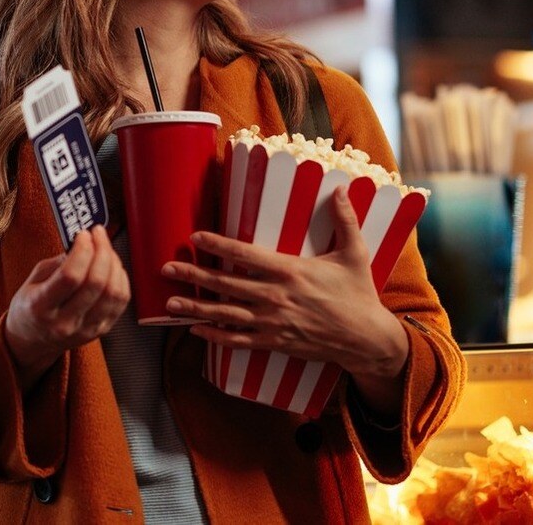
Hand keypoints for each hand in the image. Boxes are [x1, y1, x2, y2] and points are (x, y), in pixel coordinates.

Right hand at [2, 226, 128, 386]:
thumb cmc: (30, 307)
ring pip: (113, 292)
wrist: (32, 342)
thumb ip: (57, 263)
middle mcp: (64, 322)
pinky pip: (121, 301)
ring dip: (114, 263)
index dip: (83, 250)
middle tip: (98, 234)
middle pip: (96, 283)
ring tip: (105, 249)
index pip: (70, 276)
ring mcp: (85, 330)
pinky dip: (121, 278)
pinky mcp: (101, 331)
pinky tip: (112, 267)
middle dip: (102, 250)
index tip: (83, 234)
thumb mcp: (32, 281)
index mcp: (40, 307)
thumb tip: (84, 243)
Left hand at [162, 188, 408, 390]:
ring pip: (225, 313)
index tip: (195, 237)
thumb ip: (346, 220)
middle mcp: (275, 296)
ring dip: (195, 308)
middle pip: (225, 284)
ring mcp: (272, 322)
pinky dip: (214, 336)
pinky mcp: (274, 342)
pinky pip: (237, 339)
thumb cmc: (359, 295)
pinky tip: (195, 330)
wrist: (365, 339)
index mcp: (291, 271)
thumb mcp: (355, 253)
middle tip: (166, 269)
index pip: (246, 254)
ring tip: (169, 303)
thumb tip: (342, 189)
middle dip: (193, 275)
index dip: (218, 244)